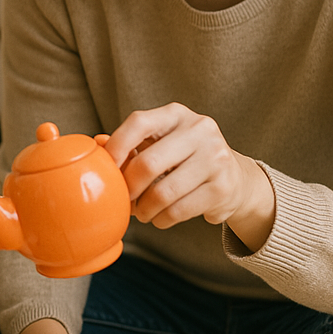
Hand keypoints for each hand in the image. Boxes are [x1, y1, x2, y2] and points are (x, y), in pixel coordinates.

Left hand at [105, 103, 275, 250]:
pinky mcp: (223, 187)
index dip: (117, 147)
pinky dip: (162, 219)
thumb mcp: (161, 142)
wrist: (235, 177)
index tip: (106, 169)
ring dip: (144, 209)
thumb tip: (97, 144)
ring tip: (141, 212)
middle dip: (129, 187)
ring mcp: (215, 158)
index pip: (139, 123)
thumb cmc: (184, 158)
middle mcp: (200, 130)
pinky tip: (160, 218)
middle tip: (124, 199)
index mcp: (176, 114)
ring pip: (164, 192)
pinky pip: (179, 210)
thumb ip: (130, 143)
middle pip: (149, 163)